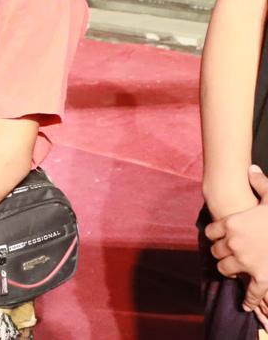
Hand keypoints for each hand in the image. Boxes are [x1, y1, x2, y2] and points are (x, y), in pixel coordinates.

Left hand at [206, 165, 267, 310]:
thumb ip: (259, 183)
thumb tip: (250, 168)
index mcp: (232, 223)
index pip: (211, 230)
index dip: (216, 233)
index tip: (220, 235)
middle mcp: (233, 243)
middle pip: (215, 251)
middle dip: (221, 251)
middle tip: (228, 252)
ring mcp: (245, 261)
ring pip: (224, 268)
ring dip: (229, 269)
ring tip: (235, 268)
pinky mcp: (260, 277)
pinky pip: (249, 291)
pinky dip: (249, 299)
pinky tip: (246, 304)